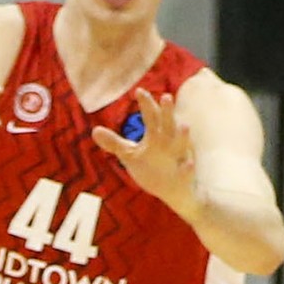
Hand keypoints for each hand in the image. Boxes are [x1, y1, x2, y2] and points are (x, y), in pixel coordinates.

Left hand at [94, 88, 198, 216]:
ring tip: (184, 126)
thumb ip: (115, 143)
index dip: (146, 104)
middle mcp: (168, 144)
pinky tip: (189, 164)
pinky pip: (187, 172)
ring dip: (183, 136)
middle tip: (165, 96)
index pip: (151, 117)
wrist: (175, 192)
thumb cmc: (153, 169)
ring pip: (181, 145)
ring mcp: (178, 159)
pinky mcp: (184, 176)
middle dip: (167, 112)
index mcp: (156, 137)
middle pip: (168, 125)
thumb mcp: (130, 155)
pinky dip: (188, 168)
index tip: (138, 91)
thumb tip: (94, 130)